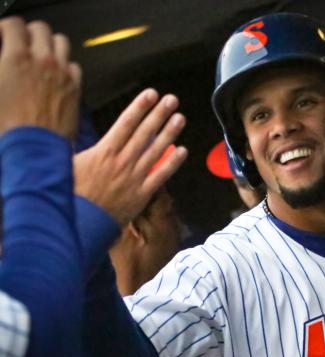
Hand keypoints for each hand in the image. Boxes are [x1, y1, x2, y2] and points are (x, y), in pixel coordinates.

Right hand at [0, 17, 80, 137]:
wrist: (34, 147)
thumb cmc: (8, 125)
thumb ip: (2, 68)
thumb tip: (5, 65)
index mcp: (17, 58)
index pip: (14, 25)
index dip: (6, 28)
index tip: (4, 34)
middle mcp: (43, 61)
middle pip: (41, 29)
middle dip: (30, 32)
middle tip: (23, 41)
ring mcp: (62, 73)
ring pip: (62, 43)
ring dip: (50, 44)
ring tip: (42, 53)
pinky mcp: (75, 88)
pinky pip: (74, 66)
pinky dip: (66, 65)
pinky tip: (57, 74)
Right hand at [74, 88, 186, 225]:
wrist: (81, 223)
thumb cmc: (72, 194)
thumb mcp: (70, 164)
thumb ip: (82, 148)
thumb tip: (79, 132)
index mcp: (104, 151)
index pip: (126, 123)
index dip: (140, 107)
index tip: (151, 94)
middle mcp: (123, 161)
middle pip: (145, 132)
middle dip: (159, 114)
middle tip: (172, 99)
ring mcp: (135, 177)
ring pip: (156, 150)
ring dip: (169, 133)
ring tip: (180, 118)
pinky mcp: (142, 194)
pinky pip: (161, 175)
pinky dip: (173, 162)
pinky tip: (183, 151)